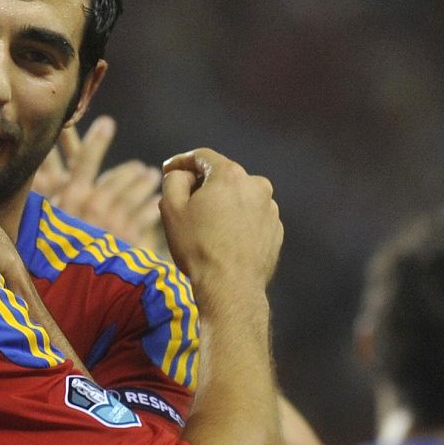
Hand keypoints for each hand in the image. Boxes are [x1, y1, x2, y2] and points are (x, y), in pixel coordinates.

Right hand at [33, 116, 163, 248]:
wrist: (68, 294)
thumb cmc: (46, 258)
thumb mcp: (38, 226)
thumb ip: (44, 203)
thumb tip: (37, 183)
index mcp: (71, 198)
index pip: (85, 161)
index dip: (95, 141)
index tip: (106, 124)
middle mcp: (94, 206)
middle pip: (115, 179)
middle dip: (128, 172)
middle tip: (141, 168)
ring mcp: (113, 222)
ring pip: (133, 196)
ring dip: (142, 186)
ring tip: (151, 178)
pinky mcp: (126, 240)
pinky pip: (143, 219)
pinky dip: (150, 209)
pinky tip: (155, 204)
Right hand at [158, 149, 280, 297]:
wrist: (231, 287)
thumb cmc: (198, 247)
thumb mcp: (171, 209)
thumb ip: (173, 181)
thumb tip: (181, 174)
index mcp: (230, 175)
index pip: (202, 156)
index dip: (181, 161)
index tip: (168, 169)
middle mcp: (256, 185)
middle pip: (223, 176)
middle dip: (202, 185)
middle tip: (183, 203)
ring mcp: (270, 208)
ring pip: (239, 198)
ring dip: (222, 205)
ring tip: (205, 228)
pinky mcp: (275, 230)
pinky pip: (251, 217)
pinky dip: (237, 222)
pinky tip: (223, 240)